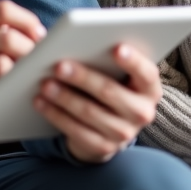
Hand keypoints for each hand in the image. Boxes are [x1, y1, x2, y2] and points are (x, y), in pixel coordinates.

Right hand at [0, 0, 45, 133]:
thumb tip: (36, 33)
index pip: (2, 10)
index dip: (28, 22)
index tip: (40, 37)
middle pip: (7, 38)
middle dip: (31, 52)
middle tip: (38, 63)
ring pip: (1, 67)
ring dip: (19, 75)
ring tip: (24, 80)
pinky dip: (3, 94)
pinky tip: (5, 96)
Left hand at [33, 43, 160, 162]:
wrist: (109, 129)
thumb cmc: (111, 86)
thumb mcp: (117, 74)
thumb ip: (107, 59)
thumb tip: (81, 41)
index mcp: (149, 88)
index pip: (146, 73)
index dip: (133, 61)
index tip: (116, 47)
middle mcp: (141, 112)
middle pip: (110, 92)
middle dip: (83, 77)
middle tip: (59, 65)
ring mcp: (123, 133)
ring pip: (90, 113)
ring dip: (64, 97)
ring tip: (45, 84)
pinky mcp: (103, 147)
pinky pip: (76, 131)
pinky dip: (56, 115)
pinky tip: (41, 102)